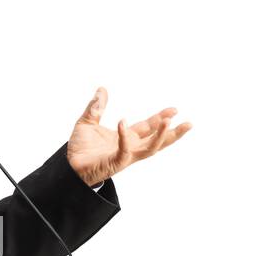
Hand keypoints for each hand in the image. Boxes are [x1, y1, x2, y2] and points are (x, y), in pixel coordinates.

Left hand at [66, 87, 191, 186]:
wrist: (68, 166)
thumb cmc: (80, 148)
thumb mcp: (88, 122)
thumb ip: (96, 107)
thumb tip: (102, 89)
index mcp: (127, 138)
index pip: (148, 127)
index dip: (161, 118)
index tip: (174, 110)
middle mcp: (130, 148)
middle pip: (157, 141)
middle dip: (172, 133)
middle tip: (188, 124)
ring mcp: (124, 157)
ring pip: (149, 149)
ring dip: (160, 136)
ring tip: (168, 122)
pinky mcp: (114, 162)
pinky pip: (124, 150)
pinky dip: (125, 136)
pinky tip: (123, 122)